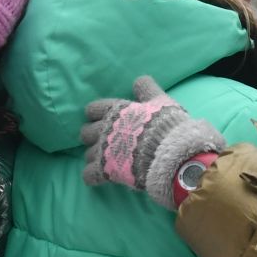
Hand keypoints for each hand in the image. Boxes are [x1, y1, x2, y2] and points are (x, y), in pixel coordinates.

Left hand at [81, 76, 225, 210]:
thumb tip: (139, 80)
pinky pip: (88, 175)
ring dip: (96, 157)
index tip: (104, 119)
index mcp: (115, 111)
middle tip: (107, 142)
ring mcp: (103, 151)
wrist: (171, 152)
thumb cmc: (166, 125)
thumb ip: (147, 90)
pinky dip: (93, 177)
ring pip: (87, 154)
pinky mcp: (105, 171)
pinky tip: (103, 177)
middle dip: (93, 137)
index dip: (96, 115)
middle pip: (85, 133)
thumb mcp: (160, 101)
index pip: (92, 109)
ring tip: (108, 161)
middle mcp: (104, 130)